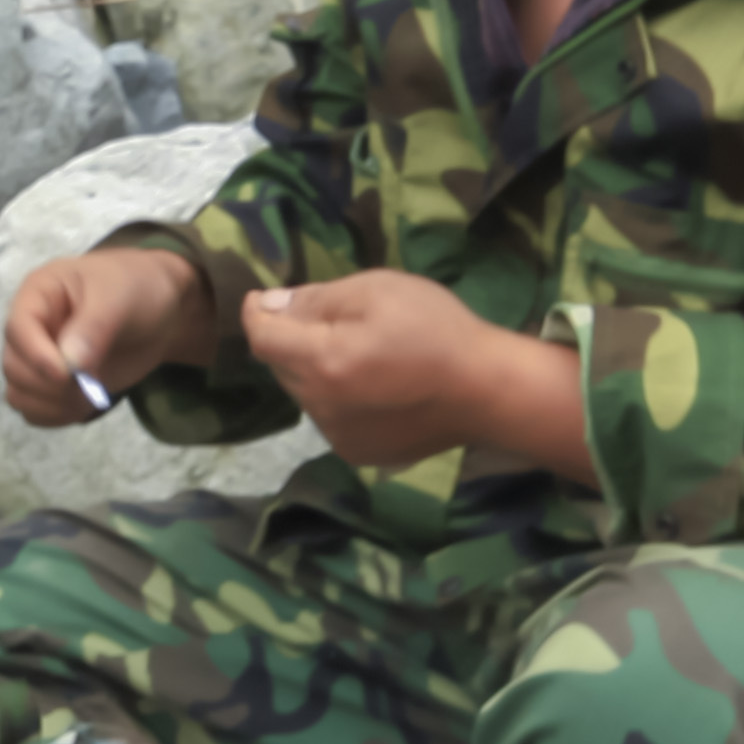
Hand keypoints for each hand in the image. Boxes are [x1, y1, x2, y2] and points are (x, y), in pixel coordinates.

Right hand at [3, 248, 215, 424]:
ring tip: (91, 395)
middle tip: (91, 384)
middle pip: (15, 367)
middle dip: (50, 385)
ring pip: (19, 394)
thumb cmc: (135, 288)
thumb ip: (94, 326)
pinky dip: (56, 415)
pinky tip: (85, 404)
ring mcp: (38, 357)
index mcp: (38, 294)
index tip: (66, 375)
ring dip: (53, 404)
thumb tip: (69, 365)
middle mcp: (31, 328)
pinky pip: (34, 410)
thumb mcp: (119, 296)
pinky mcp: (51, 383)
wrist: (157, 311)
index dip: (36, 356)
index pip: (17, 329)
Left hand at [237, 272, 584, 473]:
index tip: (262, 298)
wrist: (487, 391)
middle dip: (292, 340)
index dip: (256, 312)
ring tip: (359, 354)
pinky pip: (329, 417)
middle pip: (281, 366)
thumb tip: (269, 305)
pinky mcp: (358, 453)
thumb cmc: (436, 329)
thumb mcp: (377, 290)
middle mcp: (320, 406)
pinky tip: (374, 387)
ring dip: (315, 370)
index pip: (262, 337)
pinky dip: (337, 398)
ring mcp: (338, 436)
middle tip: (330, 320)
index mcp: (321, 362)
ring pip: (305, 393)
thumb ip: (317, 299)